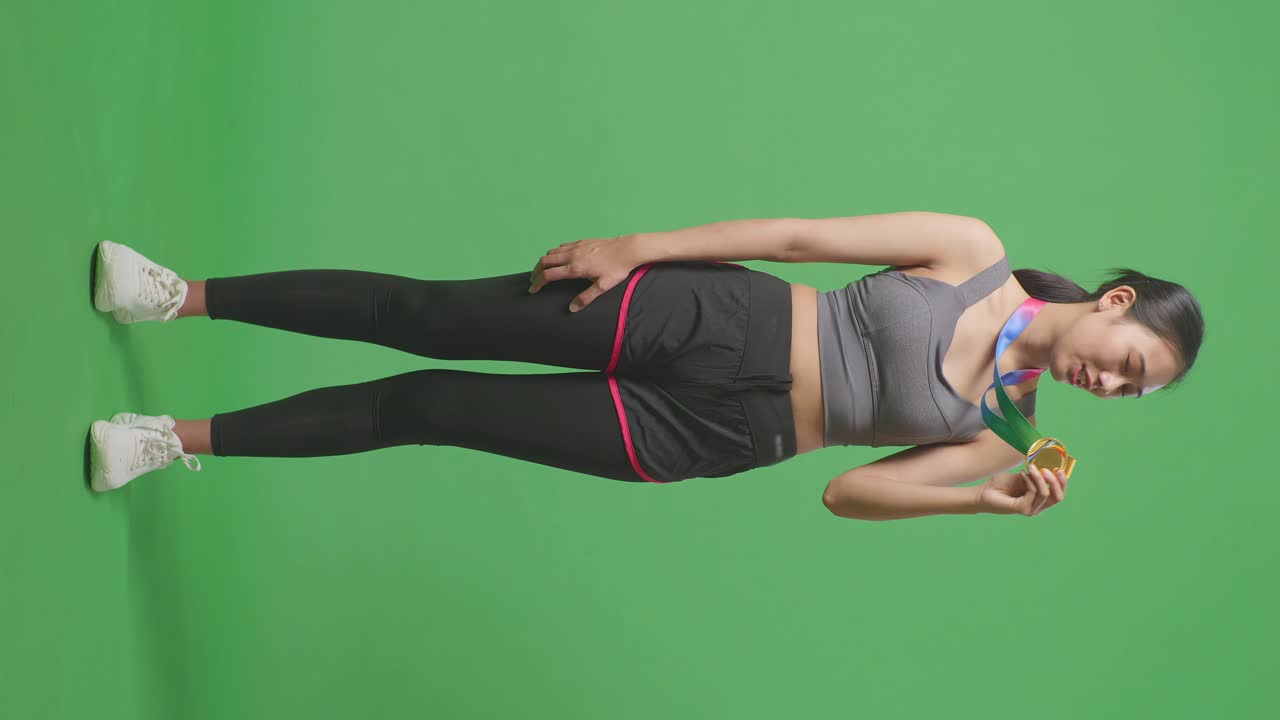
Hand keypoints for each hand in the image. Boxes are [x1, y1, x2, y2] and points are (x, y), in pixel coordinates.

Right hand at [528, 234, 643, 312]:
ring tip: (543, 270)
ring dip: (544, 261)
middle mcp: (572, 255)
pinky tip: (558, 258)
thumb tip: (572, 309)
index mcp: (575, 268)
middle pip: (545, 261)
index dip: (538, 283)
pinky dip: (555, 253)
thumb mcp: (603, 287)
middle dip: (536, 271)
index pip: (549, 276)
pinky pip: (562, 246)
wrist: (627, 249)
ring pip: (552, 252)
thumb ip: (586, 298)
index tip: (532, 290)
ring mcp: (576, 247)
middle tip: (533, 280)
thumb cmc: (616, 269)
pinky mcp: (581, 241)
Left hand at [977, 465, 1068, 516]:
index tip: (1060, 468)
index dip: (1063, 482)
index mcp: (1039, 500)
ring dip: (1041, 478)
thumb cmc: (1000, 485)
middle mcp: (1037, 506)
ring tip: (1032, 467)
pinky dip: (1029, 480)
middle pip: (1058, 497)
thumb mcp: (1021, 477)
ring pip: (1046, 493)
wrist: (983, 492)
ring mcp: (1030, 509)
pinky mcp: (1022, 508)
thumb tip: (1048, 466)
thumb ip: (1034, 475)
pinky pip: (1033, 492)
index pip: (1058, 494)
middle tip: (1049, 469)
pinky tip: (1021, 474)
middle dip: (1057, 482)